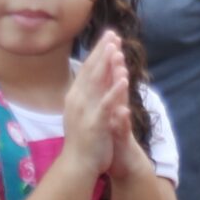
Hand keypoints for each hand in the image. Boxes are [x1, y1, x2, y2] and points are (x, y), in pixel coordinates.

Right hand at [62, 31, 129, 179]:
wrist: (76, 165)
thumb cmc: (82, 140)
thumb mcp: (83, 113)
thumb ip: (88, 96)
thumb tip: (92, 81)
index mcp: (76, 96)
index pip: (88, 69)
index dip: (98, 52)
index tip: (108, 36)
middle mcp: (78, 100)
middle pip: (92, 71)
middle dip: (102, 52)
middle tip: (112, 34)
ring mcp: (85, 111)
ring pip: (97, 84)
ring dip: (107, 65)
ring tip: (116, 49)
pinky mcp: (95, 123)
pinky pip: (106, 104)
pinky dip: (114, 90)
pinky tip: (123, 78)